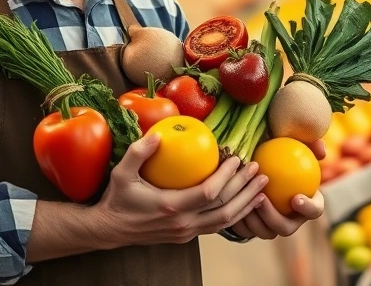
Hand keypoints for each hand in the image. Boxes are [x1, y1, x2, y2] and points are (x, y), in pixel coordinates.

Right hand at [93, 133, 267, 247]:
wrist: (110, 229)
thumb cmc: (117, 197)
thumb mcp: (121, 172)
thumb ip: (139, 152)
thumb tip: (158, 135)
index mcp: (170, 207)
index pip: (209, 193)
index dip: (227, 177)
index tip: (237, 159)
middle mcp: (182, 223)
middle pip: (224, 208)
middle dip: (245, 188)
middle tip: (258, 169)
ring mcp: (186, 232)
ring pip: (225, 221)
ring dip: (246, 203)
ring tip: (261, 186)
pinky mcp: (187, 236)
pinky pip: (217, 226)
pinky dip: (236, 215)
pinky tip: (247, 202)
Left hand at [227, 138, 325, 240]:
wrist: (258, 165)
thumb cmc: (281, 154)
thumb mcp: (293, 145)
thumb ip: (310, 145)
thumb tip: (322, 151)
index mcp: (308, 204)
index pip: (315, 211)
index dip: (308, 208)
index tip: (295, 198)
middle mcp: (292, 219)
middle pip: (286, 228)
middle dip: (273, 217)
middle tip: (262, 197)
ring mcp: (273, 226)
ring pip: (266, 232)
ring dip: (254, 221)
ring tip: (243, 200)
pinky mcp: (254, 228)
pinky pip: (247, 232)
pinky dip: (240, 221)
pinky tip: (230, 204)